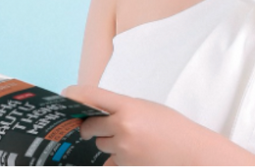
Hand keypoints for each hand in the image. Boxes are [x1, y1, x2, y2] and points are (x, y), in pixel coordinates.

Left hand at [62, 85, 200, 165]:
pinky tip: (132, 151)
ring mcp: (122, 148)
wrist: (188, 150)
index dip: (76, 94)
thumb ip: (123, 107)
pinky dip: (115, 156)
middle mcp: (122, 127)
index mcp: (128, 106)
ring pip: (99, 143)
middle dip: (89, 125)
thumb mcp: (147, 107)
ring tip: (128, 138)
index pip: (93, 96)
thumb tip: (98, 110)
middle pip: (90, 125)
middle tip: (93, 125)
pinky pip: (108, 160)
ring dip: (106, 141)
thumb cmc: (171, 126)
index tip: (66, 94)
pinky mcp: (124, 165)